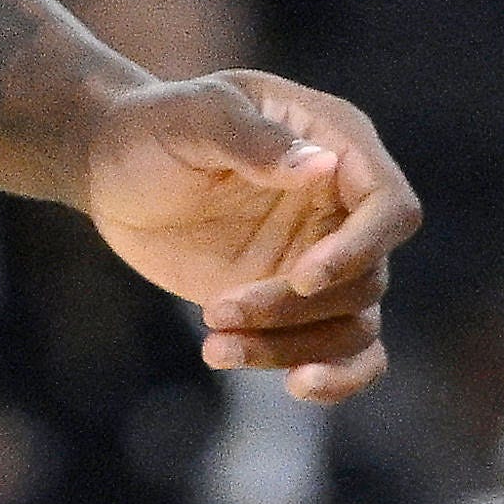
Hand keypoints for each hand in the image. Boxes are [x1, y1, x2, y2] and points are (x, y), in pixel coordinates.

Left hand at [79, 70, 410, 399]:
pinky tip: (296, 386)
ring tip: (215, 348)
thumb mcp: (194, 117)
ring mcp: (324, 257)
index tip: (303, 278)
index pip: (389, 206)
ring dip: (292, 348)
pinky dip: (335, 377)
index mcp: (338, 144)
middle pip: (366, 279)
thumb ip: (253, 139)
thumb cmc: (154, 126)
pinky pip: (344, 351)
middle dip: (294, 308)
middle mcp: (343, 206)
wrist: (113, 169)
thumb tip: (322, 166)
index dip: (360, 249)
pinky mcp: (297, 302)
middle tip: (215, 309)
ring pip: (353, 326)